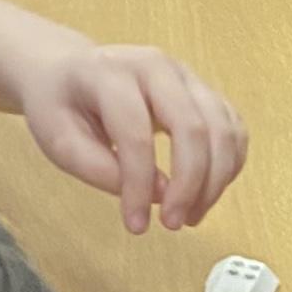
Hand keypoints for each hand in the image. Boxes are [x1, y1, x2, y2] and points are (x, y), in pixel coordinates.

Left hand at [11, 44, 246, 229]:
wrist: (68, 70)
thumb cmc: (61, 106)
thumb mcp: (58, 140)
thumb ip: (101, 170)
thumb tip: (161, 195)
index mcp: (112, 72)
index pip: (136, 133)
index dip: (140, 186)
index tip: (136, 225)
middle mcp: (157, 66)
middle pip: (193, 127)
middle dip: (190, 184)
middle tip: (173, 224)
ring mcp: (187, 76)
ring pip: (223, 129)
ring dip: (215, 181)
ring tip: (190, 215)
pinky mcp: (205, 92)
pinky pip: (234, 131)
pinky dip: (229, 167)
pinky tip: (207, 192)